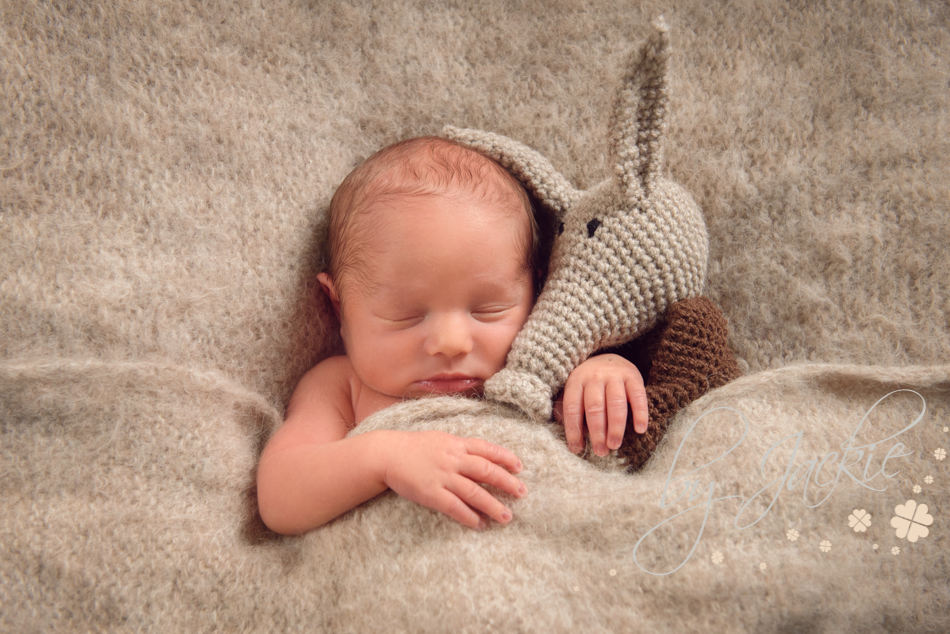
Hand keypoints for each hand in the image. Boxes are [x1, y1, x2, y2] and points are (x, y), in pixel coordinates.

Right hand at [381, 430, 526, 528]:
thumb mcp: (439, 439)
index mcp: (456, 444)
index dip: (505, 458)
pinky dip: (469, 516)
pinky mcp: (431, 493)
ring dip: (493, 505)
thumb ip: (459, 447)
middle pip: (486, 470)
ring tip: (507, 517)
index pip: (487, 449)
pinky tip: (480, 524)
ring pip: (474, 492)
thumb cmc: (413, 447)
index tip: (519, 467)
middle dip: (507, 482)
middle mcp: (453, 459)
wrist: (386, 454)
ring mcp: (442, 476)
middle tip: (522, 493)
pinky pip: (455, 507)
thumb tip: (480, 455)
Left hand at [555, 354, 647, 456]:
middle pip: (595, 407)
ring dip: (616, 427)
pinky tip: (640, 429)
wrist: (607, 357)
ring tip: (614, 445)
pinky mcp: (633, 376)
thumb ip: (569, 410)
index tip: (577, 449)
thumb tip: (571, 439)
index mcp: (576, 381)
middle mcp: (594, 377)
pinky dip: (640, 413)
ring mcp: (615, 375)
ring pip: (616, 403)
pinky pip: (638, 396)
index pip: (572, 408)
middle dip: (597, 432)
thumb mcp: (574, 391)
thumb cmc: (588, 384)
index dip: (574, 430)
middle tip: (600, 451)